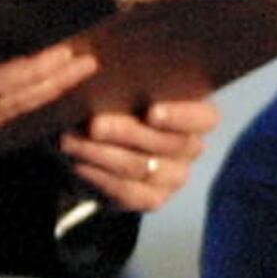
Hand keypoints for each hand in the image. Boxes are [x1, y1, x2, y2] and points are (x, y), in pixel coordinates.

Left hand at [58, 97, 217, 213]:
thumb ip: (128, 84)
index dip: (182, 116)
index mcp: (196, 116)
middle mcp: (190, 148)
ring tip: (71, 141)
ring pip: (143, 168)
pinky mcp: (152, 199)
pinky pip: (128, 192)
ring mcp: (174, 177)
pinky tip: (78, 163)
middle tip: (94, 124)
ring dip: (103, 154)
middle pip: (169, 144)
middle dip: (127, 133)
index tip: (152, 112)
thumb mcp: (124, 88)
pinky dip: (99, 176)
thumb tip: (110, 78)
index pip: (205, 118)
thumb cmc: (117, 103)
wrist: (96, 143)